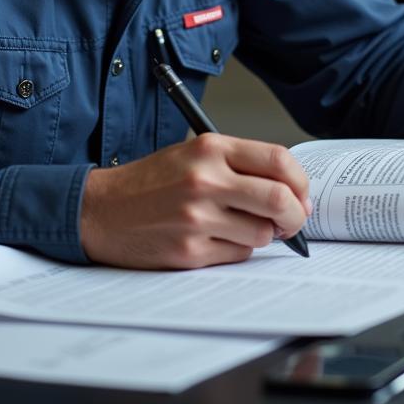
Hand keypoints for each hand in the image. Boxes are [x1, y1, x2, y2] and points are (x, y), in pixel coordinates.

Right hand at [79, 133, 311, 268]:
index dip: (300, 181)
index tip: (301, 193)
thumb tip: (293, 195)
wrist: (101, 210)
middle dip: (295, 216)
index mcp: (210, 148)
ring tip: (239, 225)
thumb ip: (241, 166)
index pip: (278, 160)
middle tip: (292, 220)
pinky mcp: (190, 251)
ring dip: (262, 234)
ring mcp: (197, 217)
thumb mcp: (195, 154)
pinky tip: (215, 238)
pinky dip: (237, 249)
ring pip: (263, 233)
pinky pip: (238, 254)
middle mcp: (206, 180)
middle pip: (279, 200)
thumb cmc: (152, 182)